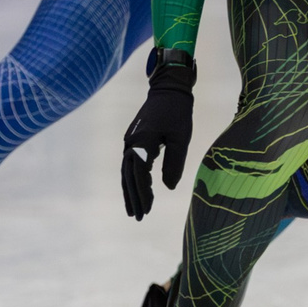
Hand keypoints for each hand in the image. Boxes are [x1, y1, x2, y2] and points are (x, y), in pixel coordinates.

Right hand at [122, 50, 196, 219]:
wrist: (169, 89)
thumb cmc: (178, 112)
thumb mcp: (181, 138)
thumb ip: (174, 163)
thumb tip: (168, 188)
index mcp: (142, 142)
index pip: (139, 175)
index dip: (143, 194)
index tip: (147, 210)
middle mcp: (131, 143)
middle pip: (128, 176)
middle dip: (133, 197)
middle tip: (137, 217)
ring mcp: (130, 141)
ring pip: (127, 171)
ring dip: (130, 190)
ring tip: (134, 209)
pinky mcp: (134, 139)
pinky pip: (131, 164)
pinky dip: (133, 178)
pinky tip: (138, 189)